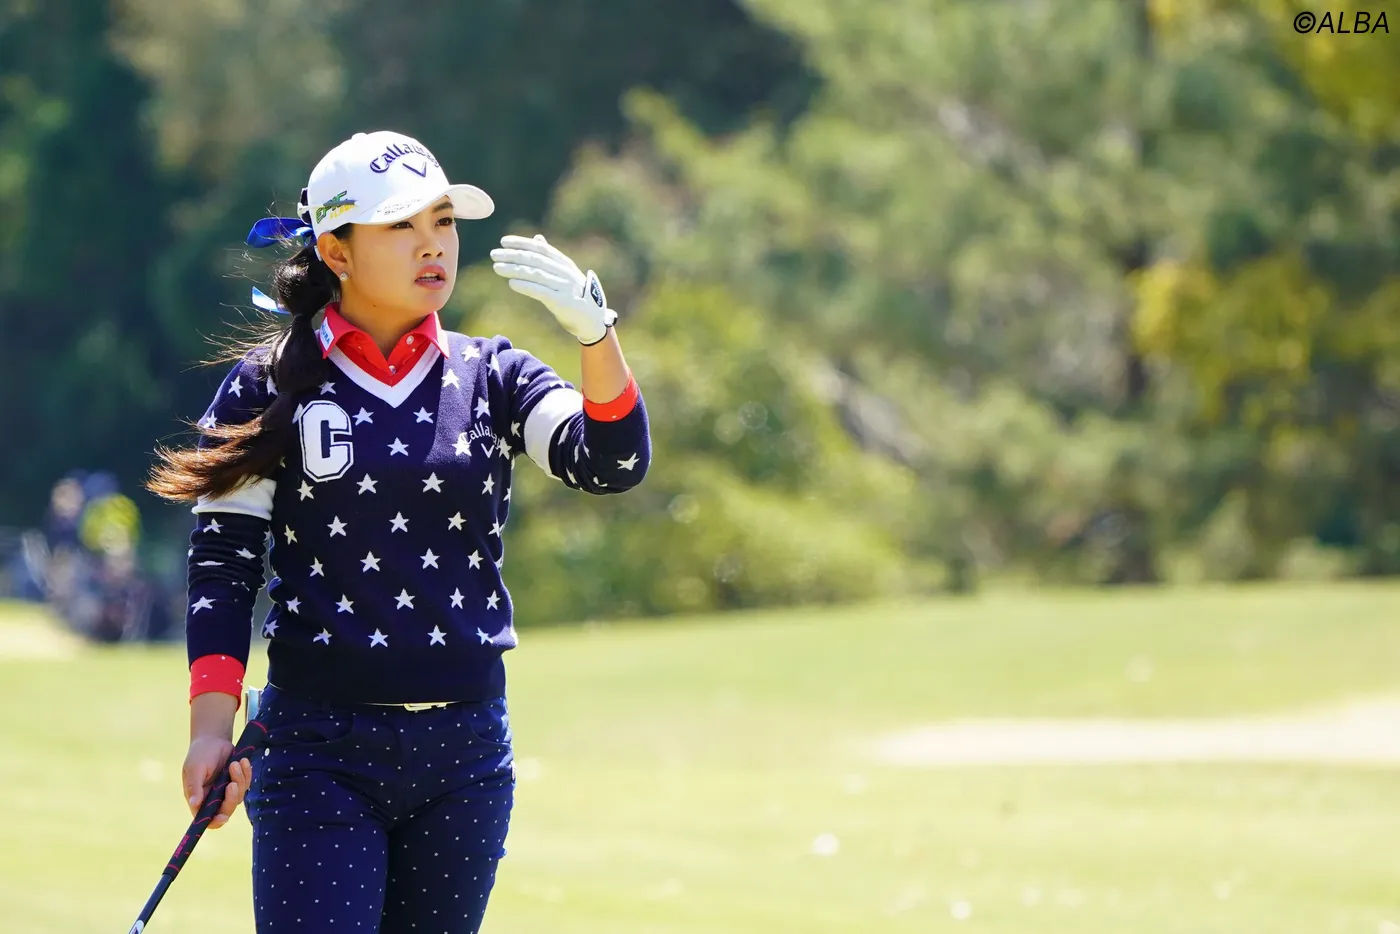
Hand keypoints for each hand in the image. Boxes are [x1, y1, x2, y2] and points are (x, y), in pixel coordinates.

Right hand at [182, 735, 251, 827]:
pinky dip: (247, 773)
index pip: (206, 818)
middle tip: (232, 783)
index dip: (215, 821)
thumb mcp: (195, 768)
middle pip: (226, 810)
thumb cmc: (200, 753)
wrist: (213, 738)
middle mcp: (212, 798)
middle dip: (231, 798)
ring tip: (235, 763)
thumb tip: (194, 804)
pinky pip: (246, 784)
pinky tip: (243, 761)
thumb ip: (195, 786)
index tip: (224, 816)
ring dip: (239, 780)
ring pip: (239, 796)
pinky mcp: (237, 781)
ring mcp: (226, 790)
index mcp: (198, 798)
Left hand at [490, 234, 617, 344]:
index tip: (503, 242)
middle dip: (513, 255)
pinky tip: (512, 284)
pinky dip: (526, 287)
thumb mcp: (565, 273)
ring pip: (536, 274)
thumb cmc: (575, 295)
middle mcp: (565, 272)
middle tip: (494, 254)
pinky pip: (541, 292)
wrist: (592, 320)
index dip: (522, 243)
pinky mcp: (563, 302)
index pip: (540, 248)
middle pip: (536, 259)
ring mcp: (565, 286)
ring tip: (497, 267)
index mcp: (564, 263)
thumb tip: (537, 239)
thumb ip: (550, 257)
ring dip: (515, 269)